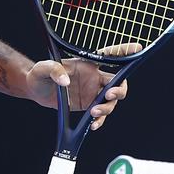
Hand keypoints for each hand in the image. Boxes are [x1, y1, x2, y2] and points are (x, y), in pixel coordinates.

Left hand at [26, 42, 140, 130]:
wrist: (36, 91)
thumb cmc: (40, 74)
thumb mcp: (43, 68)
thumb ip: (54, 70)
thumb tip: (65, 80)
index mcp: (88, 64)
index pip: (110, 55)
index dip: (124, 51)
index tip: (137, 48)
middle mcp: (95, 77)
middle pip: (118, 81)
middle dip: (119, 89)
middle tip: (109, 95)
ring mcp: (93, 92)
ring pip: (111, 101)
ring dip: (107, 108)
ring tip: (93, 113)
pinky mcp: (89, 106)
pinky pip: (101, 115)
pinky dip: (100, 121)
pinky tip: (92, 125)